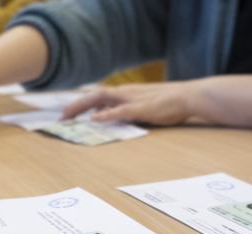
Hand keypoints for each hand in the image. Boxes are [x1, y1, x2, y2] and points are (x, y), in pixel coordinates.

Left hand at [63, 76, 251, 128]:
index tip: (66, 112)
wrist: (192, 96)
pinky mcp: (142, 108)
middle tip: (60, 117)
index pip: (98, 95)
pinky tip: (95, 119)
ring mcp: (133, 99)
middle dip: (75, 105)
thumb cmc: (171, 104)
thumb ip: (131, 112)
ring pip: (101, 99)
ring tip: (68, 116)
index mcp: (126, 94)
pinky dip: (106, 114)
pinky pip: (120, 111)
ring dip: (83, 106)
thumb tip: (117, 121)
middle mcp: (125, 93)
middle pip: (94, 95)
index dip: (81, 102)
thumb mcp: (146, 108)